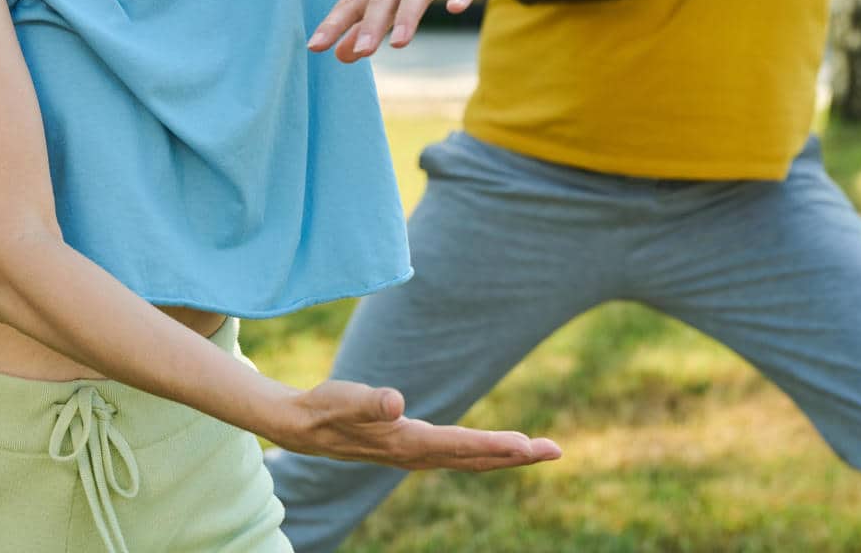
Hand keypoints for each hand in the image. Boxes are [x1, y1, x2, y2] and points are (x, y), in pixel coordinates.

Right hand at [270, 378, 560, 472]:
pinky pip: (460, 455)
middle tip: (557, 451)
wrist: (304, 429)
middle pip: (475, 459)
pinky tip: (499, 451)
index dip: (494, 446)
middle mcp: (417, 454)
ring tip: (540, 450)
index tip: (527, 445)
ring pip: (470, 460)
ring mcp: (417, 455)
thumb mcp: (343, 399)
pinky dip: (485, 453)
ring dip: (506, 456)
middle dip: (516, 456)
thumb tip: (395, 401)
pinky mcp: (414, 449)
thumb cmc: (325, 408)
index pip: (459, 447)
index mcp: (406, 443)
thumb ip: (369, 402)